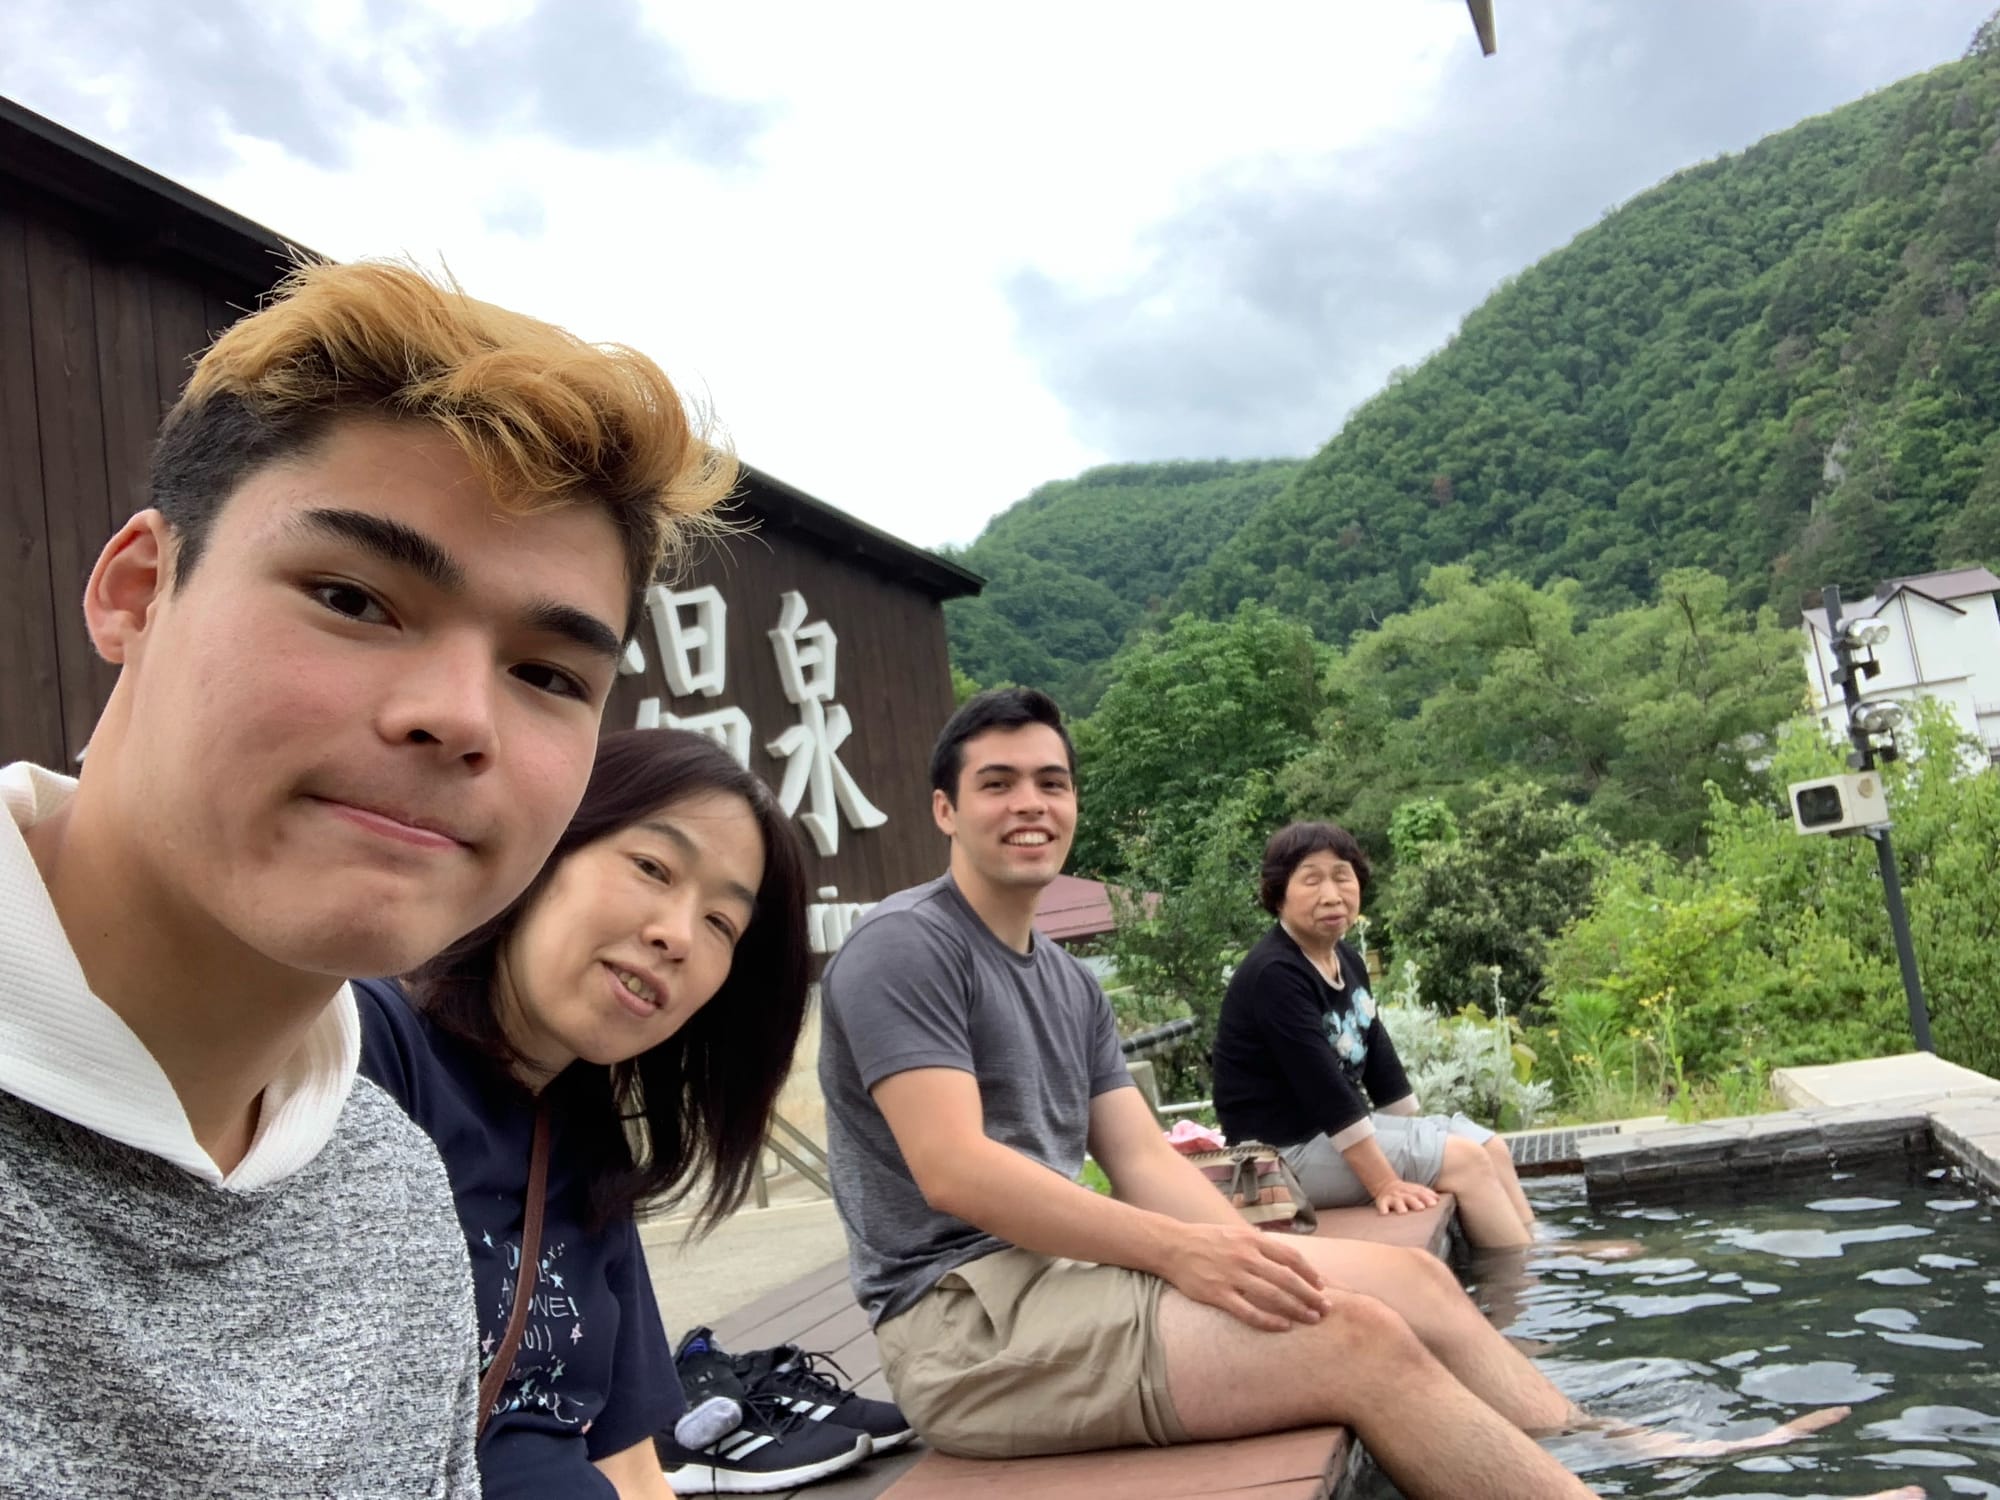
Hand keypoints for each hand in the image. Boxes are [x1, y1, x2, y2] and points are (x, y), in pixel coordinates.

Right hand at [1158, 1222, 1333, 1331]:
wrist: (1172, 1246)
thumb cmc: (1207, 1240)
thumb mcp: (1236, 1233)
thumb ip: (1260, 1244)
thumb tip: (1288, 1259)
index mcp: (1251, 1239)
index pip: (1290, 1257)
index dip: (1310, 1272)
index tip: (1322, 1286)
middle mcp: (1245, 1256)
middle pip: (1287, 1278)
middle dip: (1310, 1295)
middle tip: (1326, 1309)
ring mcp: (1231, 1276)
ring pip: (1273, 1296)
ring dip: (1296, 1308)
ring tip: (1312, 1319)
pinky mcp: (1218, 1294)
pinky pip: (1249, 1311)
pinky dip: (1269, 1320)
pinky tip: (1283, 1326)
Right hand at [1372, 1180, 1439, 1214]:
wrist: (1386, 1185)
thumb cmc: (1406, 1192)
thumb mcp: (1416, 1190)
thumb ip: (1427, 1194)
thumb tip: (1438, 1199)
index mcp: (1412, 1191)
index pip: (1421, 1193)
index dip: (1427, 1198)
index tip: (1433, 1204)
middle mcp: (1403, 1194)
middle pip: (1410, 1197)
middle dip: (1415, 1202)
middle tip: (1421, 1208)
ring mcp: (1393, 1197)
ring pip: (1396, 1201)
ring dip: (1400, 1206)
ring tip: (1403, 1211)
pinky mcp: (1382, 1201)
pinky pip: (1382, 1205)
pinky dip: (1383, 1209)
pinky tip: (1384, 1213)